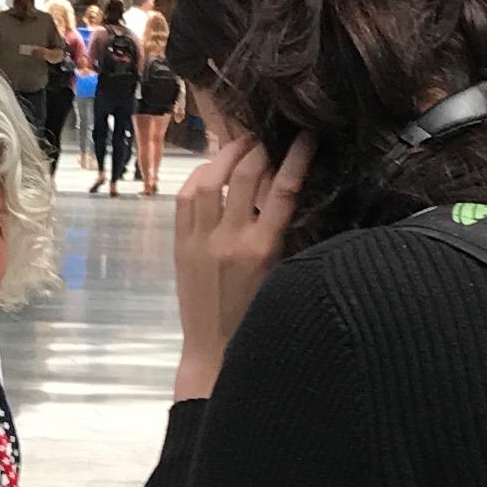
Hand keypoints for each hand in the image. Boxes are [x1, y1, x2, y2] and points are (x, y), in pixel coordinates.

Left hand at [172, 134, 306, 398]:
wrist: (214, 350)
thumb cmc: (257, 317)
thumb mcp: (282, 276)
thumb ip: (285, 234)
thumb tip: (288, 191)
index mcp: (264, 250)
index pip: (284, 189)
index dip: (296, 157)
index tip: (306, 136)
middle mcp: (230, 240)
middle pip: (245, 175)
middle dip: (258, 147)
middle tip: (267, 136)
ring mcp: (201, 241)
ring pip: (210, 180)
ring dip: (226, 155)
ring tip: (239, 143)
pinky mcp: (180, 245)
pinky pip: (185, 198)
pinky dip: (199, 176)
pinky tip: (211, 169)